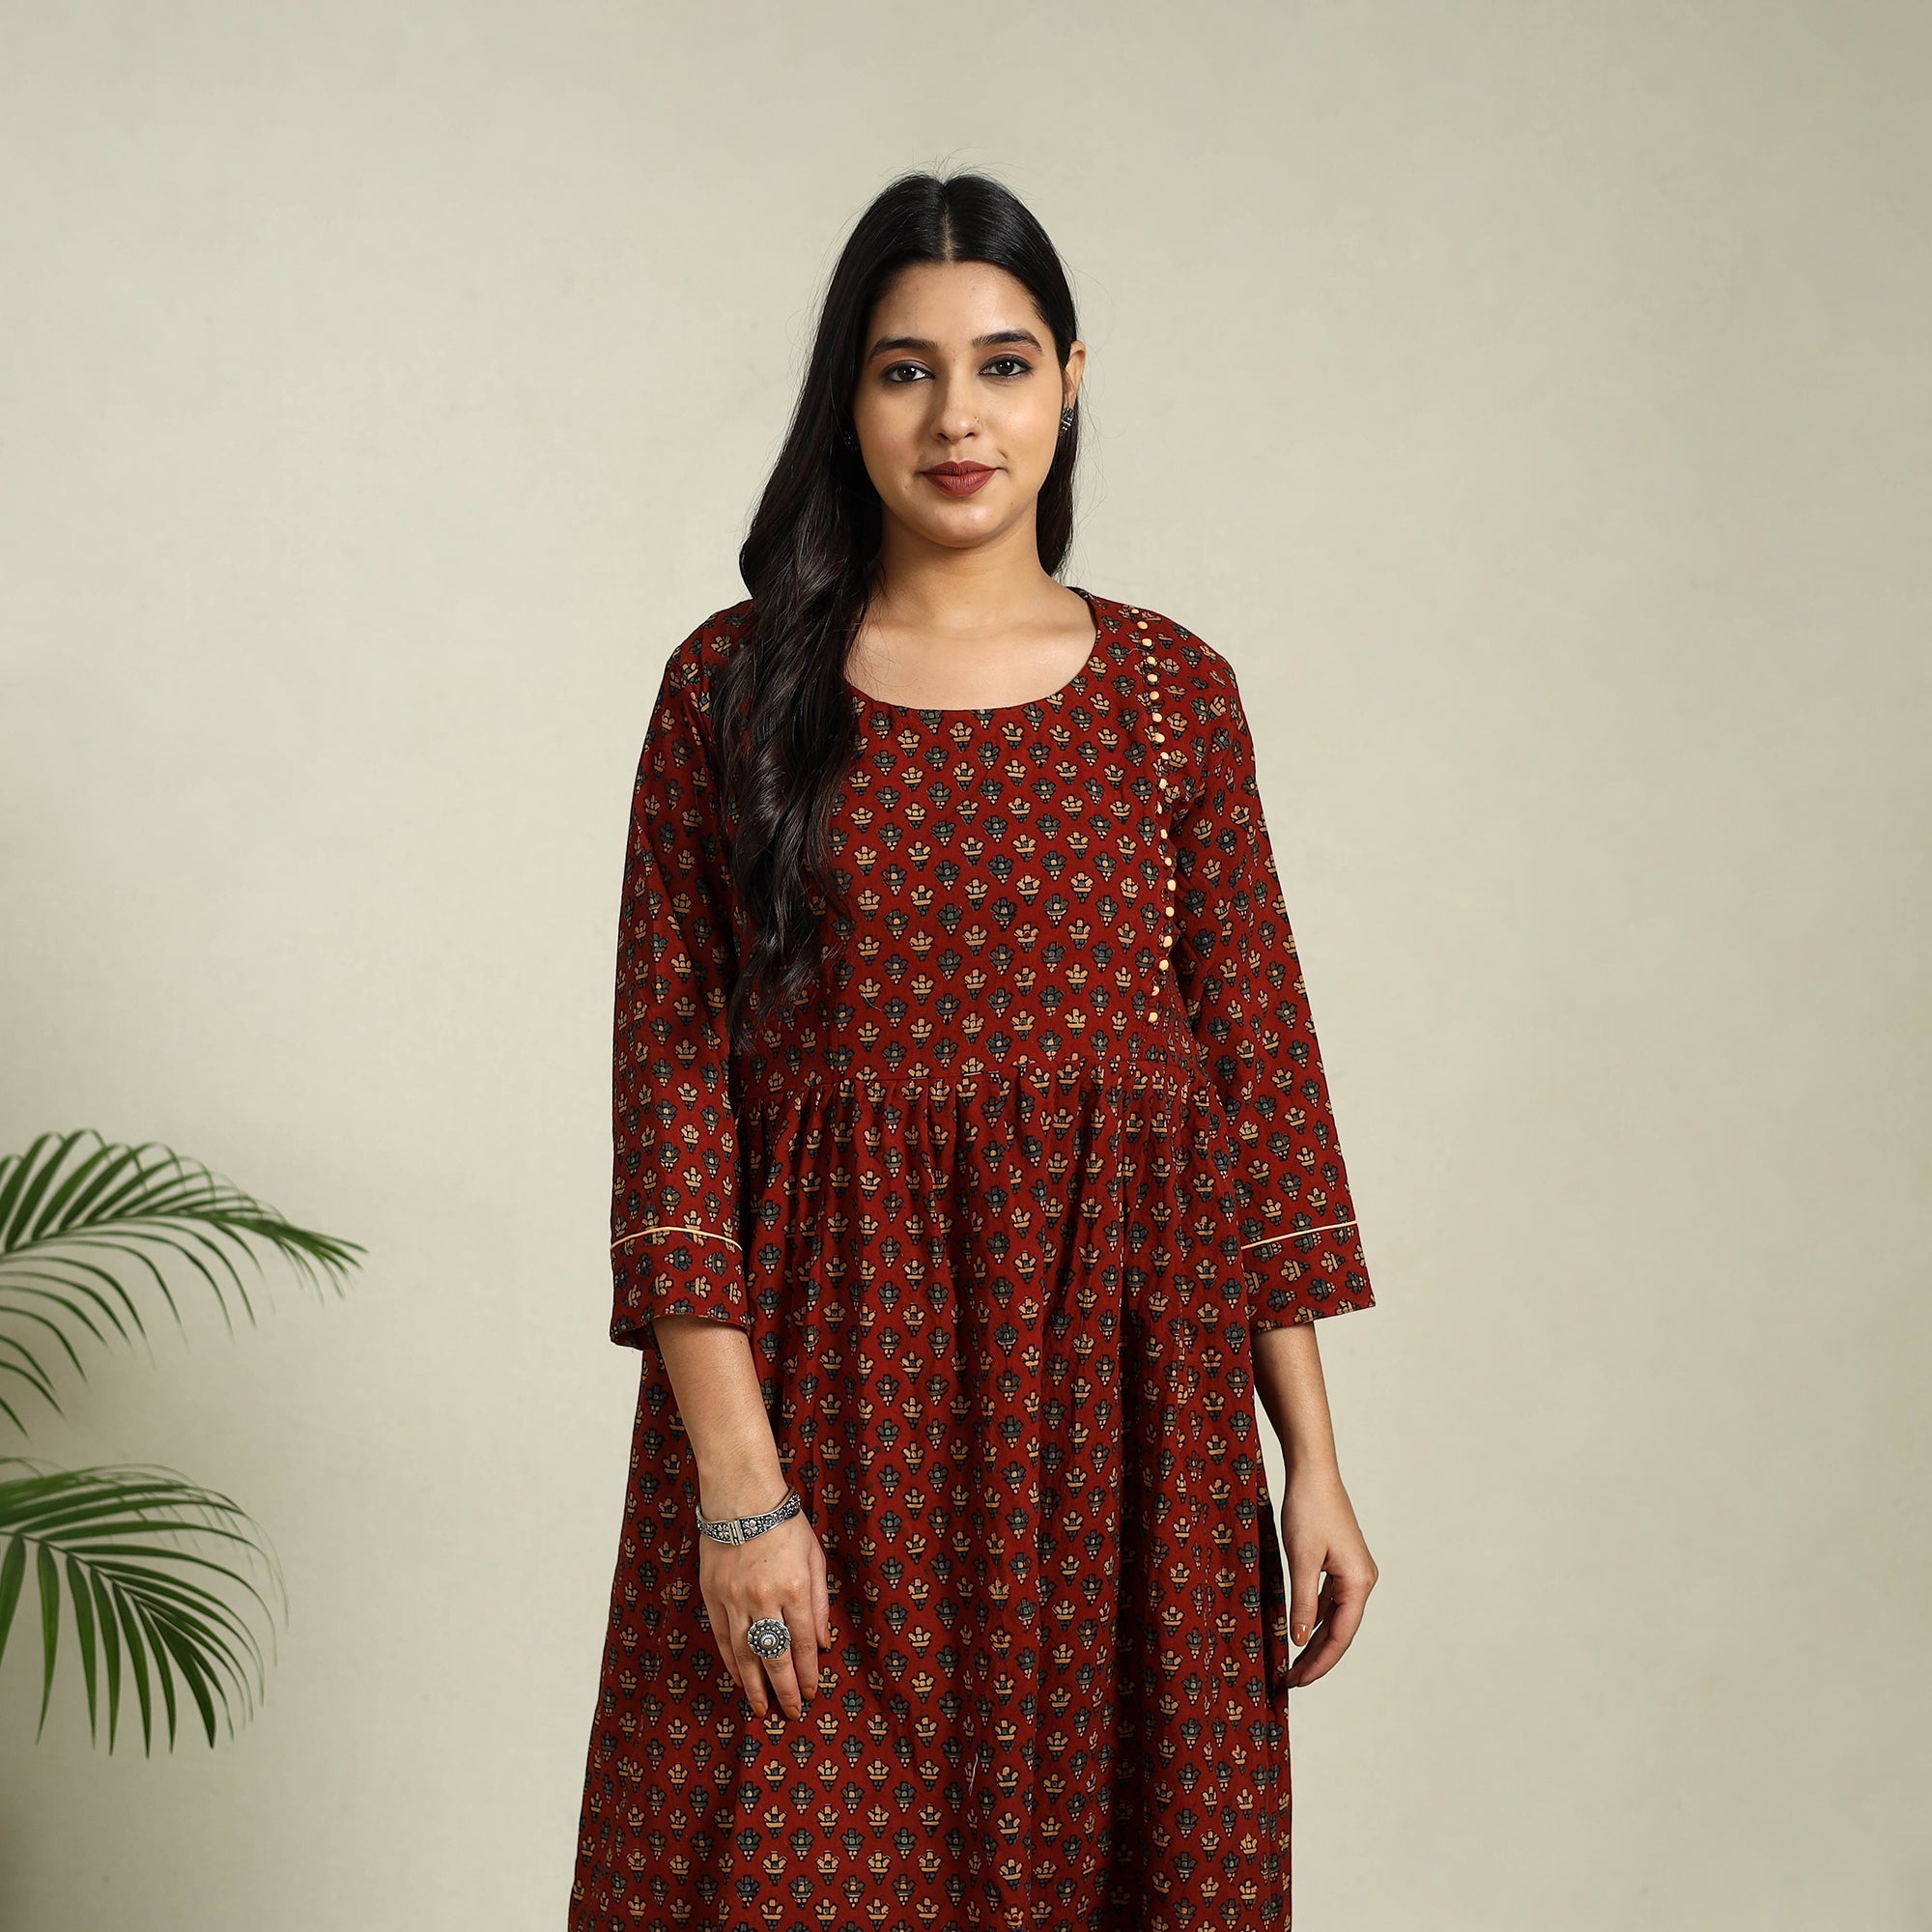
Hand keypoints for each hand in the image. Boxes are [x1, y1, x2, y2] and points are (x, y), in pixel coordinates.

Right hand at [698, 1502, 832, 1720]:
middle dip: (784, 1689)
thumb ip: (820, 1603)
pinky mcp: (713, 1596)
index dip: (807, 1673)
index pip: (802, 1644)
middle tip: (791, 1712)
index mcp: (794, 1588)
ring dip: (754, 1685)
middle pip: (774, 1656)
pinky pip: (723, 1638)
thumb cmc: (784, 1524)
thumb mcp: (814, 1558)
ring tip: (761, 1708)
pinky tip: (739, 1678)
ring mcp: (734, 1599)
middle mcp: (763, 1598)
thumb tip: (823, 1643)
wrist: (741, 1499)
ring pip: (745, 1654)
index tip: (811, 1692)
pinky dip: (731, 1662)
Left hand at [1280, 1467, 1377, 1688]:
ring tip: (1293, 1663)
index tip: (1298, 1681)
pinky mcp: (1342, 1563)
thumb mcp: (1301, 1559)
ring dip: (1315, 1639)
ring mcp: (1354, 1571)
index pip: (1340, 1635)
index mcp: (1359, 1582)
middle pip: (1340, 1630)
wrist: (1313, 1473)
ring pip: (1335, 1617)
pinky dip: (1315, 1617)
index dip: (1319, 1662)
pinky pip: (1330, 1600)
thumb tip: (1299, 1640)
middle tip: (1292, 1680)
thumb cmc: (1308, 1510)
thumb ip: (1302, 1602)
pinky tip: (1301, 1629)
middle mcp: (1363, 1580)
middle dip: (1316, 1657)